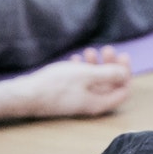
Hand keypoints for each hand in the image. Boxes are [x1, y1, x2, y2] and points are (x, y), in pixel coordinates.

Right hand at [11, 48, 132, 119]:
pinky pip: (81, 83)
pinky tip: (76, 59)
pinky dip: (82, 70)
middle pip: (109, 85)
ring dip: (95, 66)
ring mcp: (78, 100)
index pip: (123, 91)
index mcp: (99, 102)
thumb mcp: (86, 75)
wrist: (27, 95)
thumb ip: (108, 74)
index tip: (122, 56)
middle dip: (110, 66)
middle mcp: (91, 104)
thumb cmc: (56, 85)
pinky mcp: (67, 96)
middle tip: (107, 49)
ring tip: (89, 51)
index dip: (125, 73)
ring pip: (94, 82)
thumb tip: (124, 74)